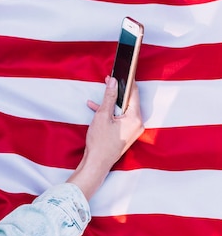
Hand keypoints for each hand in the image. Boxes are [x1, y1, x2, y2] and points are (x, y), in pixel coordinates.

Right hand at [67, 76, 144, 199]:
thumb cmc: (100, 142)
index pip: (134, 94)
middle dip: (118, 92)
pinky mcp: (126, 133)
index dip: (127, 82)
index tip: (122, 72)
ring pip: (124, 110)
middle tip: (109, 81)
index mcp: (135, 118)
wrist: (97, 163)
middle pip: (129, 101)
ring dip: (112, 103)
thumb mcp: (102, 116)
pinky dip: (111, 113)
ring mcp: (133, 130)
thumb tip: (113, 82)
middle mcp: (138, 123)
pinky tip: (97, 109)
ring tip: (101, 97)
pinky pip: (120, 118)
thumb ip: (109, 98)